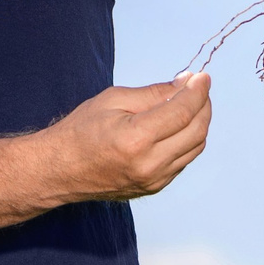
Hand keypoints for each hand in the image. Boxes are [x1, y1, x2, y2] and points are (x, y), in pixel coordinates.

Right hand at [46, 72, 212, 201]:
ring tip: (187, 104)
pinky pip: (183, 160)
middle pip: (197, 131)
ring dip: (198, 123)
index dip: (197, 91)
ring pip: (195, 148)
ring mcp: (154, 180)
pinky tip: (175, 126)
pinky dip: (186, 140)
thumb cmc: (80, 132)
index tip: (202, 77)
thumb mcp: (113, 100)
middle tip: (197, 88)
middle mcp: (149, 164)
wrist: (59, 170)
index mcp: (136, 139)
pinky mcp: (154, 187)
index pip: (183, 112)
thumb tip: (184, 84)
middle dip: (203, 105)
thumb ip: (153, 93)